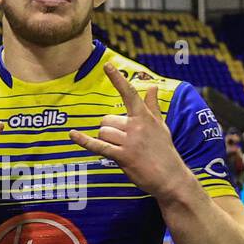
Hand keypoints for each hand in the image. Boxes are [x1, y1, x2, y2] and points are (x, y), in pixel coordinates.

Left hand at [69, 63, 188, 201]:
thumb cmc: (165, 151)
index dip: (117, 79)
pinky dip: (84, 141)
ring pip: (103, 132)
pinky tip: (72, 135)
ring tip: (122, 150)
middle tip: (124, 143)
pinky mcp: (123, 157)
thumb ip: (153, 106)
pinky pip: (99, 146)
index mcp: (145, 117)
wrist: (171, 178)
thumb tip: (152, 86)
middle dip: (109, 130)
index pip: (129, 93)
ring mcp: (130, 142)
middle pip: (107, 119)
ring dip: (107, 141)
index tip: (107, 65)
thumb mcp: (161, 127)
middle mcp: (137, 126)